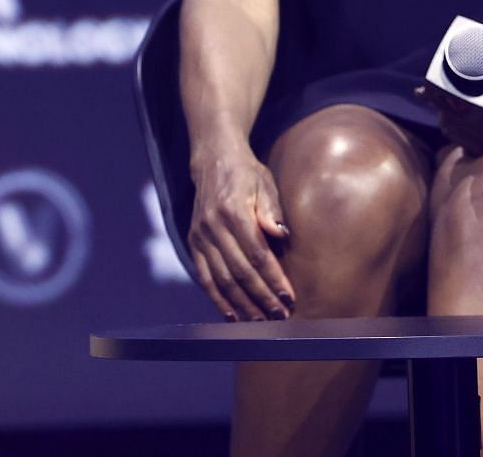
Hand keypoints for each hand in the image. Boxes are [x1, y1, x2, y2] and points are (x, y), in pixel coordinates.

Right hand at [186, 147, 295, 320]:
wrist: (214, 160)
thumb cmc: (247, 174)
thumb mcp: (265, 184)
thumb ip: (271, 211)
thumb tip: (282, 236)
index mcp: (234, 211)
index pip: (257, 254)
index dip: (274, 279)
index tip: (289, 297)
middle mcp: (213, 226)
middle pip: (240, 271)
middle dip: (262, 297)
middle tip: (280, 316)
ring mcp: (200, 235)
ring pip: (222, 279)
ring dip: (243, 304)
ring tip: (261, 321)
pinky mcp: (193, 242)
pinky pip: (205, 276)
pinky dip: (218, 299)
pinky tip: (232, 315)